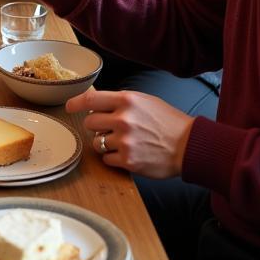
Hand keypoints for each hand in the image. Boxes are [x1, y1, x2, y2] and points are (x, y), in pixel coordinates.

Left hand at [64, 89, 194, 178]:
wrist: (190, 146)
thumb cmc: (168, 122)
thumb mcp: (145, 101)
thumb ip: (120, 101)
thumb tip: (97, 102)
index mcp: (127, 101)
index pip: (90, 99)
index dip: (76, 103)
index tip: (69, 107)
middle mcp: (123, 119)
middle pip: (89, 123)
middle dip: (96, 126)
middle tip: (109, 129)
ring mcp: (124, 141)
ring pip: (97, 142)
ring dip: (105, 143)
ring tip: (123, 142)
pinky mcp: (128, 161)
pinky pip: (106, 159)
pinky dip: (113, 158)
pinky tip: (127, 153)